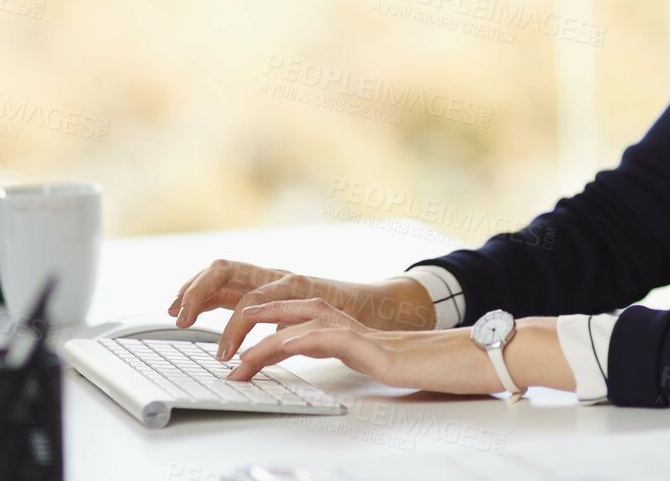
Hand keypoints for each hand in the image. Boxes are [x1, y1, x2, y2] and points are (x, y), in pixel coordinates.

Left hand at [167, 259, 437, 359]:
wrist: (404, 351)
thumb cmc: (360, 345)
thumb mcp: (310, 339)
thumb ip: (282, 338)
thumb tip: (249, 356)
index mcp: (291, 292)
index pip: (238, 278)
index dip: (203, 287)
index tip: (177, 307)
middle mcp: (300, 292)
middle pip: (241, 277)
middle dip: (204, 293)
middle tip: (180, 316)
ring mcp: (316, 309)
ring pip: (264, 309)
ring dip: (235, 332)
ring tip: (220, 356)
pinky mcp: (335, 332)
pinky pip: (293, 338)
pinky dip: (267, 350)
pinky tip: (255, 362)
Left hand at [224, 299, 510, 394]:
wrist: (454, 356)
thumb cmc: (415, 361)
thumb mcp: (364, 358)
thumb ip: (337, 352)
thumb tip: (303, 358)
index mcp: (335, 321)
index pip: (283, 315)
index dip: (251, 325)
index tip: (225, 346)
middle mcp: (336, 317)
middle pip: (278, 307)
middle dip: (241, 322)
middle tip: (214, 347)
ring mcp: (347, 328)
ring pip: (290, 322)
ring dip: (256, 340)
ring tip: (230, 360)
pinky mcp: (359, 344)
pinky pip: (316, 340)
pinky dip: (287, 346)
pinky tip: (271, 355)